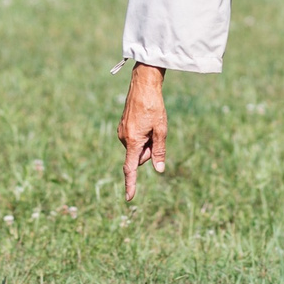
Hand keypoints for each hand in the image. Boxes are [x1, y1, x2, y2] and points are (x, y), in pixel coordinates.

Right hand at [118, 62, 168, 199]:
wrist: (143, 85)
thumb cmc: (154, 106)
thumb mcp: (161, 130)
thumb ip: (159, 152)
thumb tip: (159, 170)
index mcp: (133, 141)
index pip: (130, 168)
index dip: (131, 184)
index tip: (129, 198)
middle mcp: (124, 138)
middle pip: (138, 156)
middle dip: (149, 151)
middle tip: (157, 133)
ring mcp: (122, 132)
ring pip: (137, 147)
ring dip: (146, 142)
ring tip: (152, 124)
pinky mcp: (123, 126)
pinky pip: (133, 139)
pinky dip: (142, 136)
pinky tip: (146, 121)